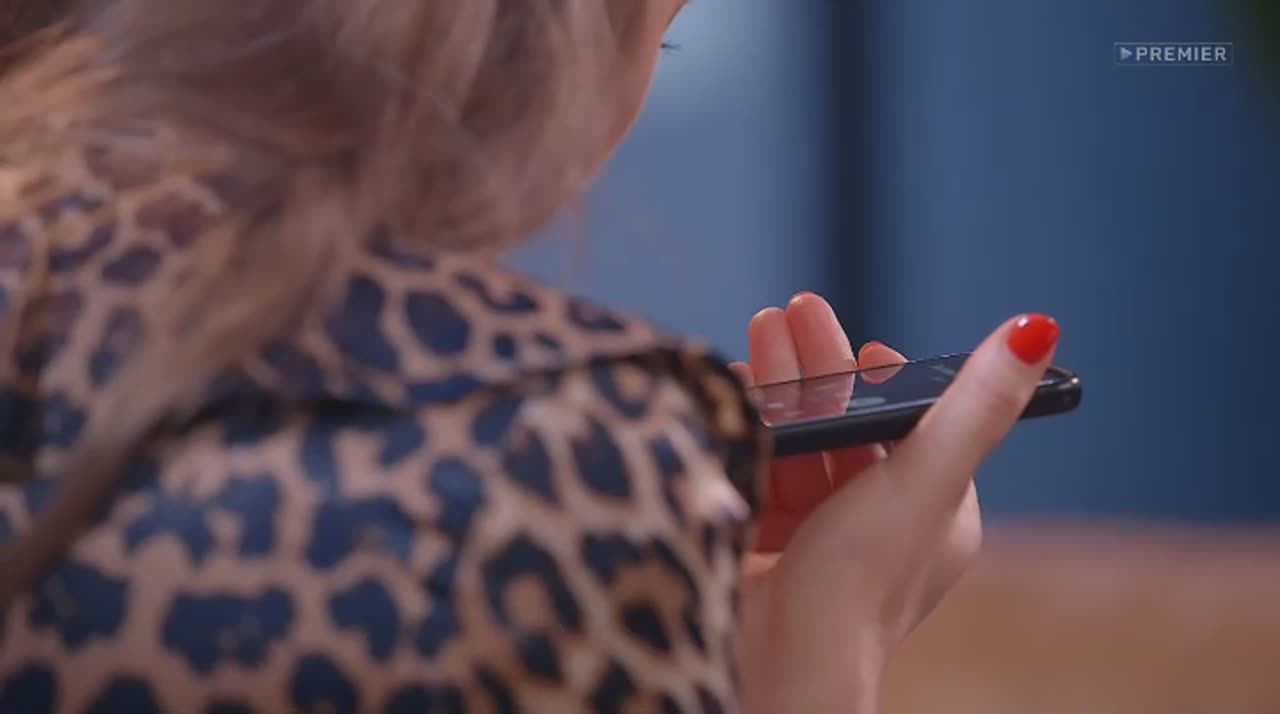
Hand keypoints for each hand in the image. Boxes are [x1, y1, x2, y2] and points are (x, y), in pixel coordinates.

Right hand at [730, 293, 1059, 713]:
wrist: (779, 662)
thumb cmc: (861, 582)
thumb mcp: (923, 479)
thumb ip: (974, 406)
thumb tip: (1038, 330)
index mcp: (935, 511)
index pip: (917, 427)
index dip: (889, 382)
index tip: (867, 347)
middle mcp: (883, 522)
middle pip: (850, 424)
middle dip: (820, 367)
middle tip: (792, 312)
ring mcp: (823, 535)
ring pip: (803, 442)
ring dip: (781, 388)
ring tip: (757, 334)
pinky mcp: (771, 543)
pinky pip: (764, 470)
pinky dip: (753, 431)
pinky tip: (734, 396)